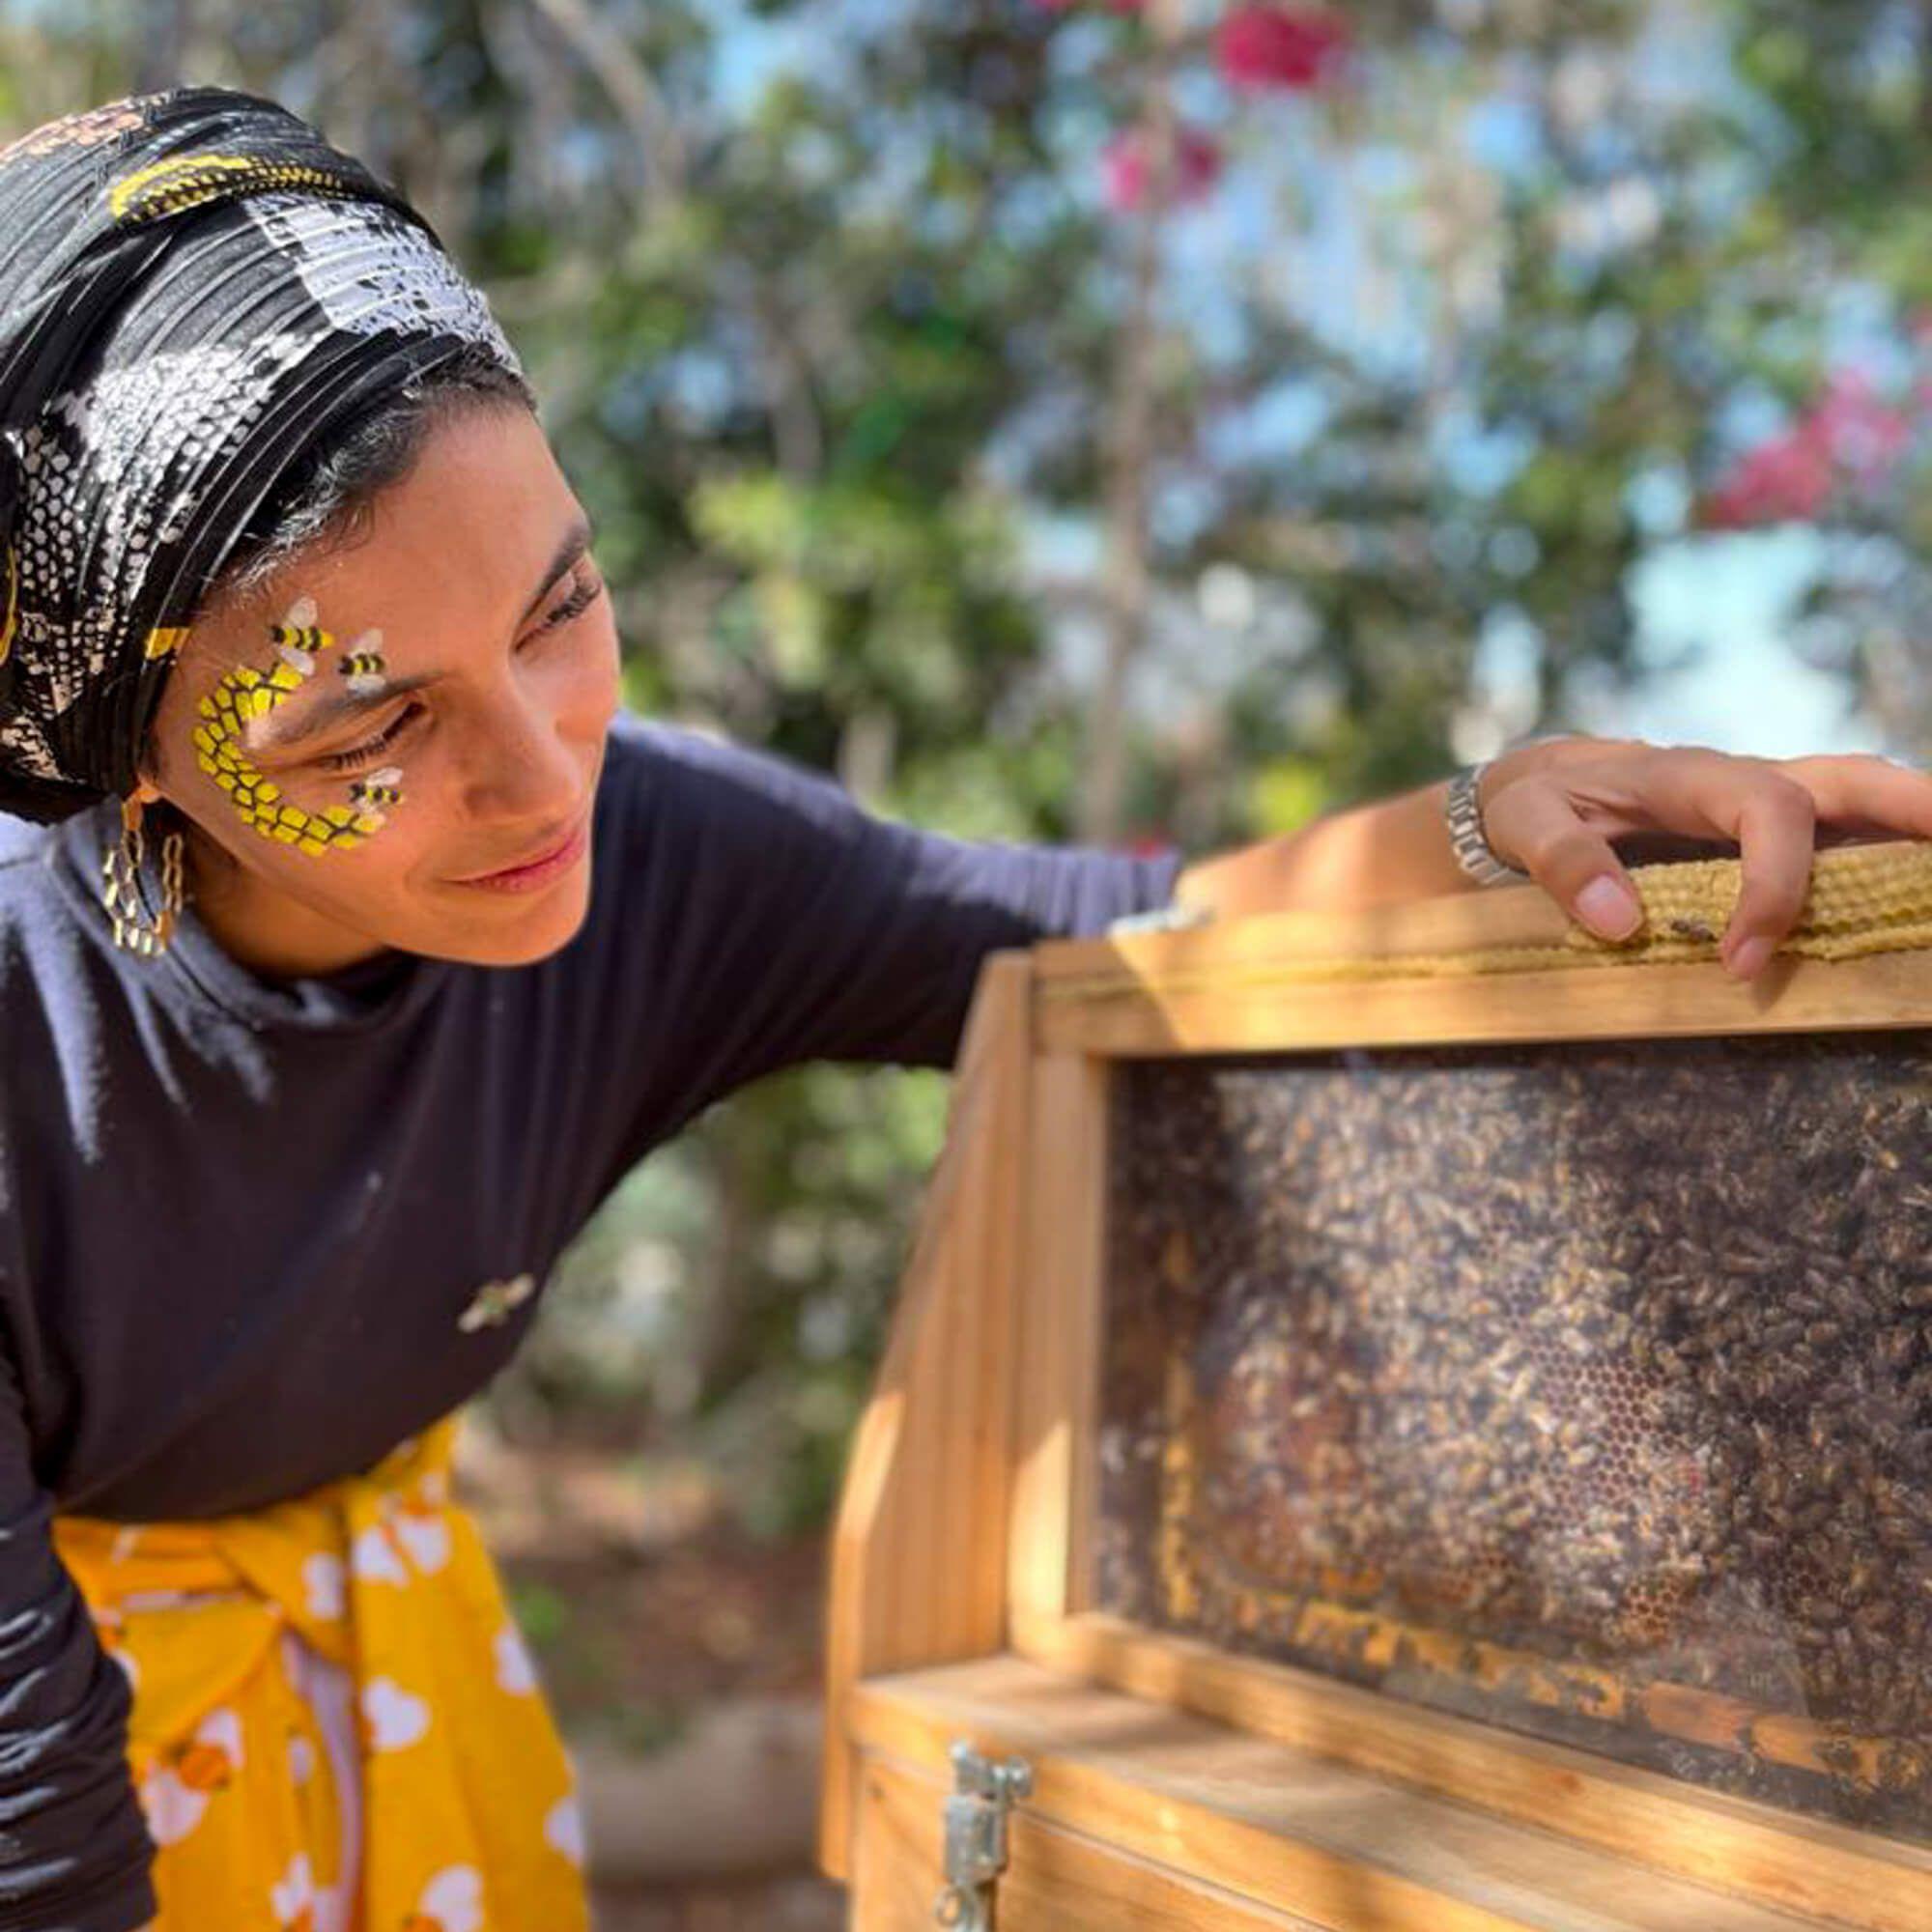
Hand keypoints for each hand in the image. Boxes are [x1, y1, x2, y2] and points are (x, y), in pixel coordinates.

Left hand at [1475, 736, 1931, 979]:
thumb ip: (1562, 859)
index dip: (1773, 883)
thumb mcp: (1522, 820)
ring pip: (1854, 803)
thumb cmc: (1531, 802)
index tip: (1741, 960)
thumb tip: (1617, 920)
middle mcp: (1738, 782)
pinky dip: (1880, 859)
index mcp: (1686, 774)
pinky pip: (1835, 842)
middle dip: (1910, 807)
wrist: (1533, 789)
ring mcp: (1759, 807)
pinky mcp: (1761, 838)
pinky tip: (1904, 898)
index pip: (1766, 809)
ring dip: (1910, 828)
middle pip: (1844, 779)